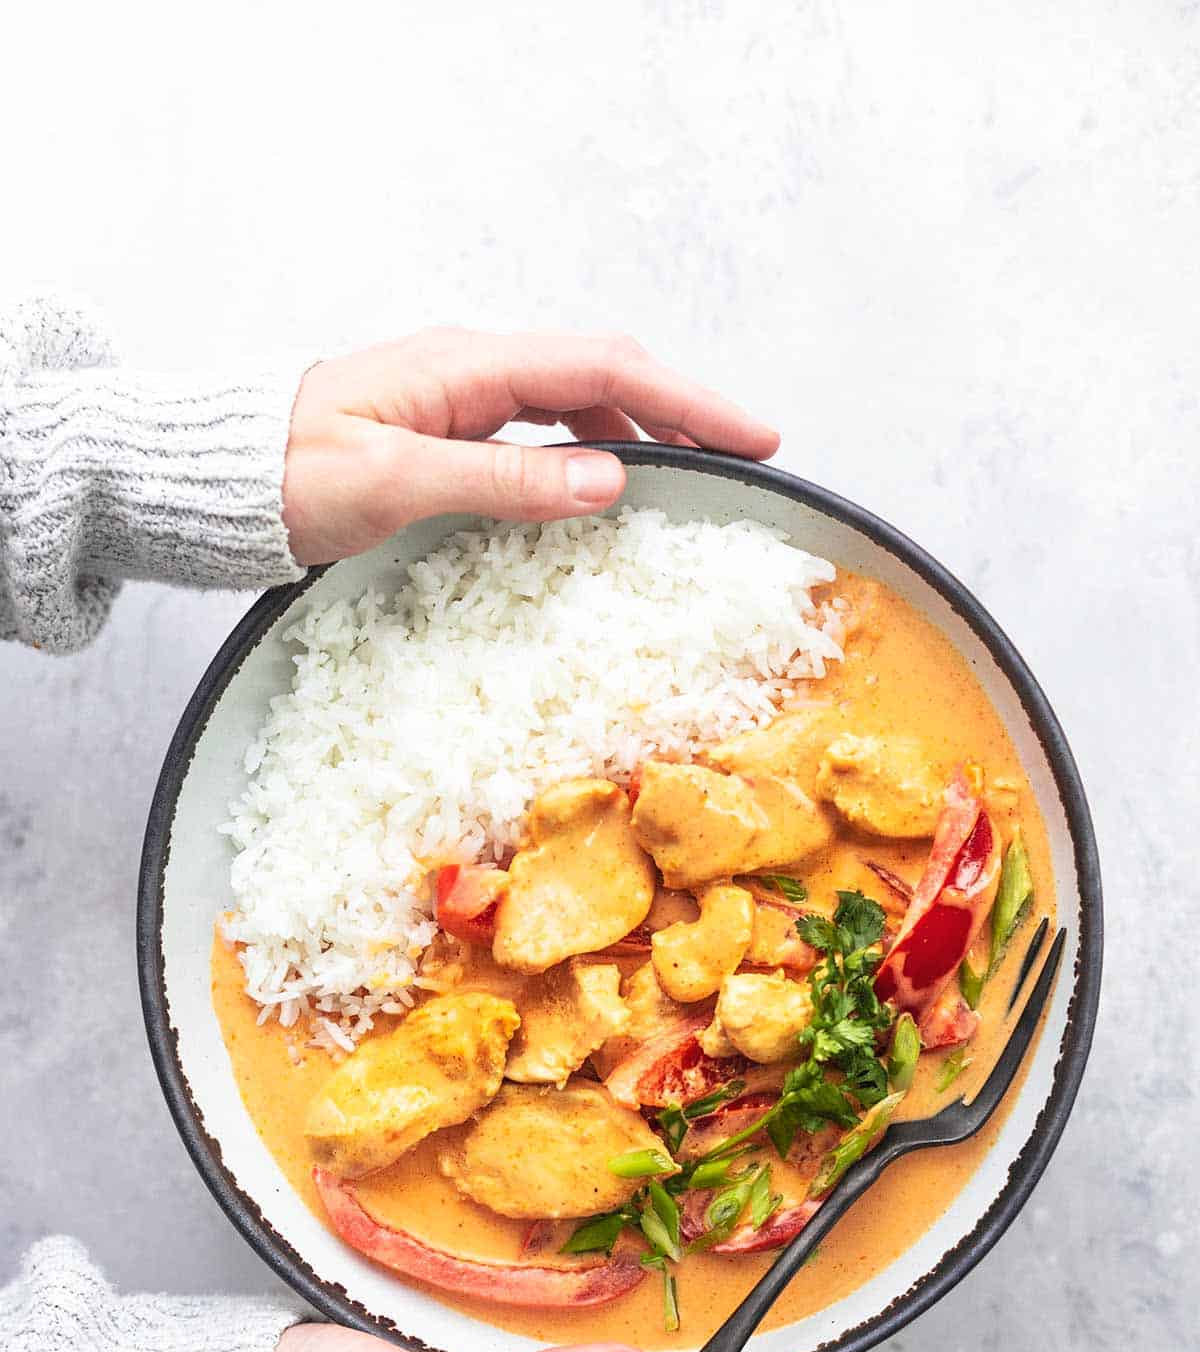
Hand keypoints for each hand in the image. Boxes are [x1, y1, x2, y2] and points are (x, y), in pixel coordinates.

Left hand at [281, 329, 779, 565]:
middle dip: (682, 410)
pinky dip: (591, 452)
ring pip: (578, 401)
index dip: (687, 400)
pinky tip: (608, 487)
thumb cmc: (287, 473)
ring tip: (694, 475)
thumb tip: (607, 480)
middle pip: (604, 374)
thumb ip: (502, 480)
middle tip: (747, 456)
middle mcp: (474, 369)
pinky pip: (542, 431)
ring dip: (641, 432)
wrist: (220, 477)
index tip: (752, 435)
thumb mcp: (395, 482)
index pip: (604, 368)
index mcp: (467, 366)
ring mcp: (464, 397)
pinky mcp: (452, 429)